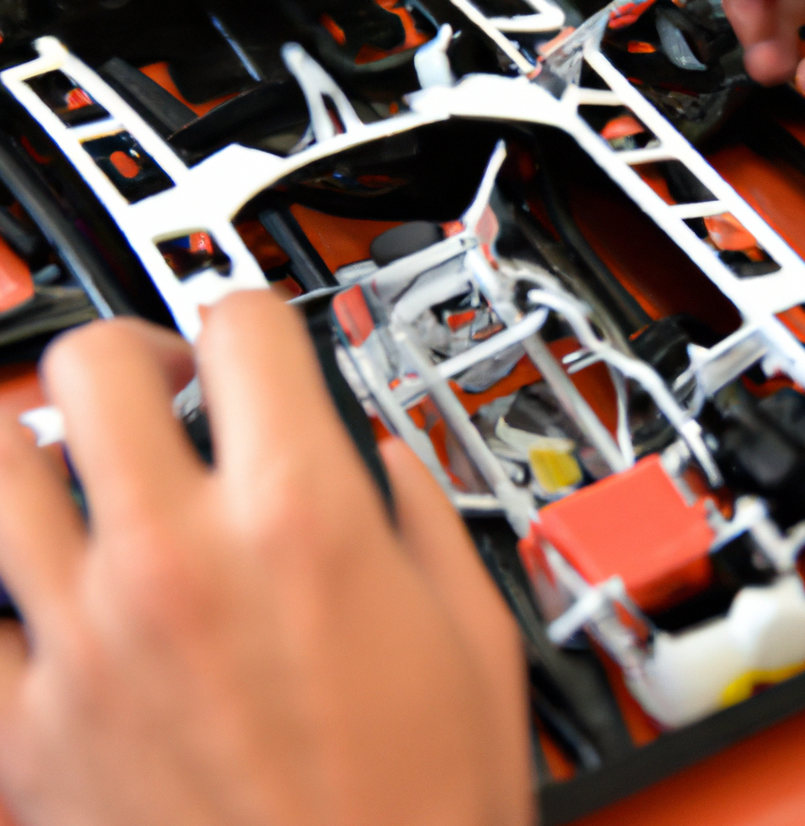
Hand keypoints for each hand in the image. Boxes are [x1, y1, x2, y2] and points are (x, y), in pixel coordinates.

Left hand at [0, 291, 532, 825]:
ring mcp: (86, 644)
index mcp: (300, 522)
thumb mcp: (472, 626)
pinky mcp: (27, 734)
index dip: (257, 314)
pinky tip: (62, 597)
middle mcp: (178, 564)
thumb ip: (417, 506)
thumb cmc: (422, 804)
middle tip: (169, 387)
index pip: (245, 328)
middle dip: (137, 354)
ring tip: (94, 470)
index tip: (260, 340)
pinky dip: (8, 587)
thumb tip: (377, 454)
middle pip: (96, 368)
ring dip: (43, 447)